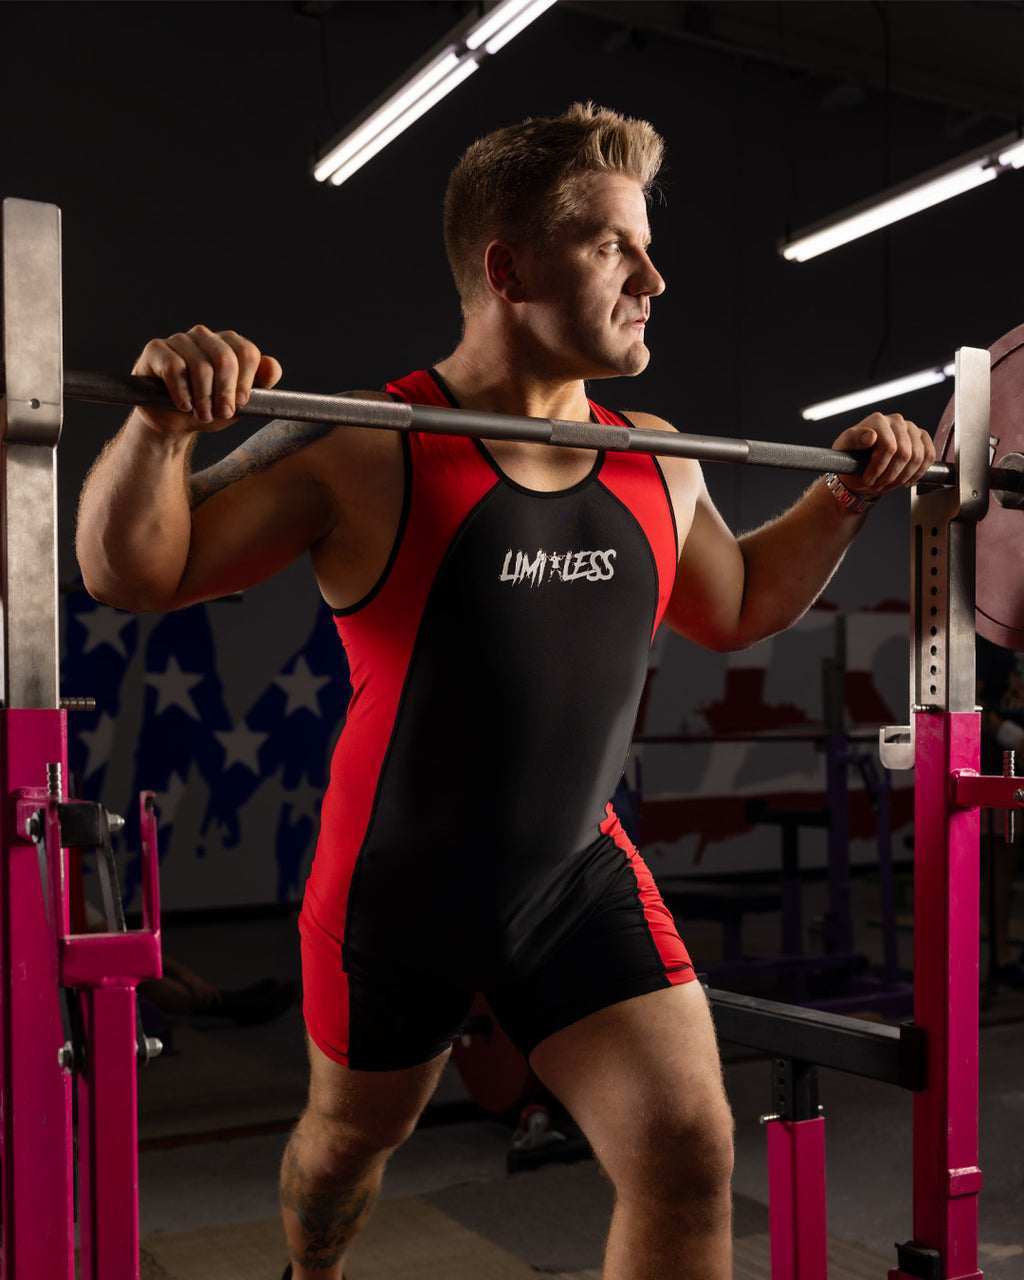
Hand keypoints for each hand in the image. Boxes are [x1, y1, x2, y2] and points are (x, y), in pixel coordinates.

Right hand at [131, 324, 282, 436]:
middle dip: (225, 392)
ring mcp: (180, 340)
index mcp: (228, 344)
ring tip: (203, 415)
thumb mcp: (239, 404)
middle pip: (225, 358)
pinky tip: (184, 406)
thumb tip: (273, 365)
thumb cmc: (209, 409)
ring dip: (204, 398)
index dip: (246, 381)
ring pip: (200, 366)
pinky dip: (182, 392)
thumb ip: (260, 386)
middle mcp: (205, 336)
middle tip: (222, 413)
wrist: (172, 422)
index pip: (247, 352)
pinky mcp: (156, 349)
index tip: (241, 403)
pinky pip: (174, 368)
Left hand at [831, 412, 935, 497]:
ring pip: (918, 458)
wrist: (861, 467)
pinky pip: (929, 456)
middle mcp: (896, 420)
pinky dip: (918, 473)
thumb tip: (870, 436)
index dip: (879, 468)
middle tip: (877, 486)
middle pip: (905, 454)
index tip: (868, 480)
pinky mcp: (922, 437)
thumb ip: (852, 440)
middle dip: (890, 476)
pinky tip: (905, 480)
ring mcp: (911, 428)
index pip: (888, 447)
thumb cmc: (850, 458)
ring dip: (902, 477)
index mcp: (877, 420)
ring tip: (888, 484)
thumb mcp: (843, 449)